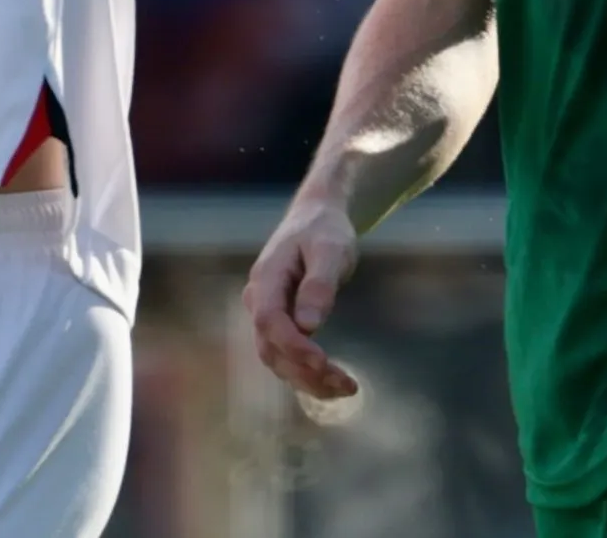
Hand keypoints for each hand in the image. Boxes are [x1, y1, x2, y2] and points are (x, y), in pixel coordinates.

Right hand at [243, 195, 362, 399]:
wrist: (317, 218)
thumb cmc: (324, 230)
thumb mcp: (330, 249)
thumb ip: (319, 285)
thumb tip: (308, 325)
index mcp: (266, 278)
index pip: (270, 321)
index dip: (294, 346)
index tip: (324, 362)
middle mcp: (259, 300)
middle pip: (271, 348)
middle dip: (306, 372)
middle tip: (347, 385)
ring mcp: (266, 314)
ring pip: (277, 359)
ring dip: (307, 379)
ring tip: (346, 389)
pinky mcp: (279, 323)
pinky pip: (286, 355)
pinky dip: (306, 373)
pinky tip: (332, 384)